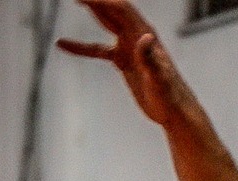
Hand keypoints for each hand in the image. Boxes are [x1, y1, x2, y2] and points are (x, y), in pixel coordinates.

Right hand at [58, 2, 190, 126]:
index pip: (119, 8)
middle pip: (110, 9)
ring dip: (89, 11)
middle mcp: (136, 36)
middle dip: (92, 0)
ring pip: (105, 24)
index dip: (100, 0)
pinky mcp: (123, 62)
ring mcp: (128, 48)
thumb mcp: (159, 79)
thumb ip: (151, 57)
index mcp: (144, 34)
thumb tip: (146, 37)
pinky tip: (62, 45)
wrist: (175, 113)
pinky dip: (81, 47)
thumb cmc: (171, 97)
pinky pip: (98, 50)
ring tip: (71, 1)